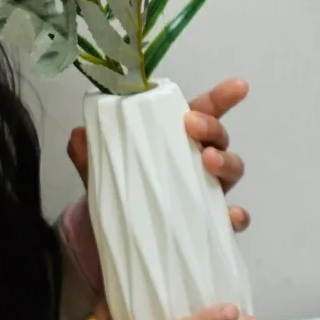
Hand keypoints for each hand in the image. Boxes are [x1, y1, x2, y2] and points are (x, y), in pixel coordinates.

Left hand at [68, 78, 250, 232]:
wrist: (124, 233)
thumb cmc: (122, 189)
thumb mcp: (99, 168)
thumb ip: (88, 151)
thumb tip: (80, 135)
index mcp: (176, 139)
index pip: (202, 112)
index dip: (222, 98)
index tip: (239, 86)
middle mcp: (199, 162)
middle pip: (219, 137)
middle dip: (212, 127)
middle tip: (192, 127)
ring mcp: (210, 192)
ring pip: (232, 169)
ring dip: (226, 161)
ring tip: (209, 161)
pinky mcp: (214, 222)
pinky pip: (235, 218)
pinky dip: (237, 215)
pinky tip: (230, 215)